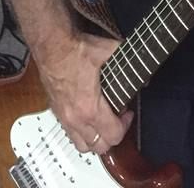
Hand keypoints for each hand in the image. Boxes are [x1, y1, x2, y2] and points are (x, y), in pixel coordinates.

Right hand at [37, 31, 133, 152]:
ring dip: (95, 139)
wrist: (52, 46)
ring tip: (103, 123)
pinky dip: (81, 133)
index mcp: (90, 108)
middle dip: (113, 136)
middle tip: (118, 119)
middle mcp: (76, 118)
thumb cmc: (77, 50)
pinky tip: (88, 117)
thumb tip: (141, 66)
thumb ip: (128, 60)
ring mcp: (64, 117)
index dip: (126, 125)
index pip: (113, 135)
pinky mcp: (56, 112)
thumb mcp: (109, 51)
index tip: (127, 112)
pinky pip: (70, 134)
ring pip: (82, 146)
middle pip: (99, 147)